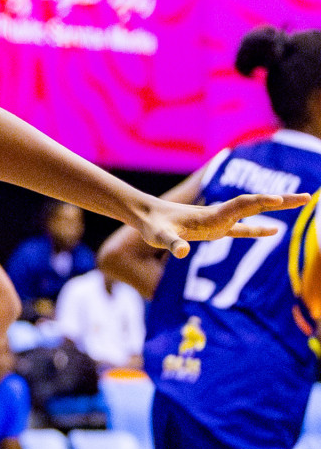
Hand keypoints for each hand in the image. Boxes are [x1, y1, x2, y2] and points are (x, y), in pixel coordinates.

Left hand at [138, 193, 313, 257]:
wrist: (144, 216)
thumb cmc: (151, 226)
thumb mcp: (160, 236)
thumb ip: (172, 244)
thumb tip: (182, 252)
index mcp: (211, 216)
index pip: (242, 206)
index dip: (261, 203)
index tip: (281, 200)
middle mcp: (219, 215)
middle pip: (256, 204)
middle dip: (282, 200)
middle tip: (309, 197)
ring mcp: (219, 221)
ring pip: (254, 213)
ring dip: (277, 208)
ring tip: (301, 202)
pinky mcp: (215, 229)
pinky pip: (242, 229)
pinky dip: (258, 229)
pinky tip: (274, 231)